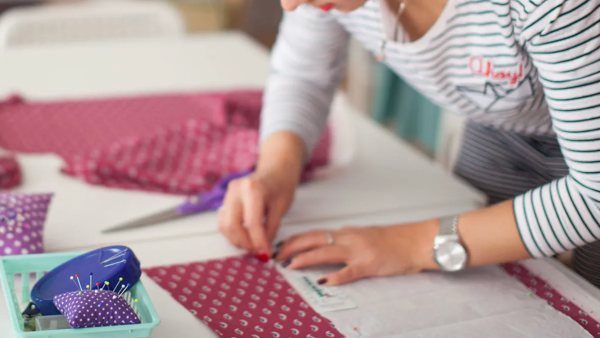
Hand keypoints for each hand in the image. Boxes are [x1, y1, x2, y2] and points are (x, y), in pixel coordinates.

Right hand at [218, 170, 297, 257]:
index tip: (265, 254)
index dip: (258, 242)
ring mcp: (228, 193)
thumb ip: (271, 229)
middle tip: (258, 251)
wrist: (275, 172)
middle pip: (233, 225)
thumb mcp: (281, 208)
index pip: (252, 223)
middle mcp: (237, 189)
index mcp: (253, 189)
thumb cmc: (280, 187)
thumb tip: (262, 250)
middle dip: (245, 243)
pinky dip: (232, 233)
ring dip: (237, 240)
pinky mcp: (225, 199)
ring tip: (252, 245)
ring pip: (224, 225)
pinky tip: (245, 236)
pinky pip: (223, 222)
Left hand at [274, 221, 438, 284]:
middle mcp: (349, 238)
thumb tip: (330, 240)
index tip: (279, 246)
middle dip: (292, 246)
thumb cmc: (392, 240)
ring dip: (305, 258)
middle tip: (275, 256)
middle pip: (314, 239)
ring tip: (289, 265)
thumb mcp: (365, 235)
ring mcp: (359, 251)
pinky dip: (336, 276)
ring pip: (326, 251)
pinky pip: (350, 271)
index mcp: (346, 233)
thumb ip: (347, 238)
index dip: (295, 240)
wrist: (415, 241)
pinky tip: (323, 281)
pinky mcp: (370, 264)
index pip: (314, 234)